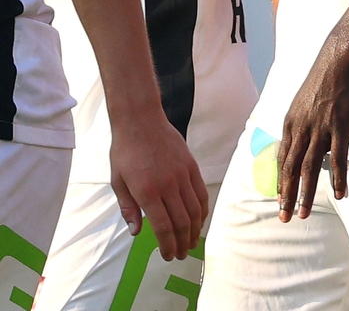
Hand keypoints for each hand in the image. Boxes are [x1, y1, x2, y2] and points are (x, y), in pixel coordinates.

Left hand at [110, 113, 208, 259]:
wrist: (140, 120)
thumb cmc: (125, 150)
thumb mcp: (117, 181)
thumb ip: (128, 208)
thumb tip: (136, 232)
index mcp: (147, 191)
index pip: (163, 227)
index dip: (168, 245)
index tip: (168, 256)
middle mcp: (168, 185)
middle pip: (182, 222)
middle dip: (183, 243)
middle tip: (181, 255)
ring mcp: (182, 174)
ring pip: (195, 210)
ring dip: (195, 230)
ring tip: (192, 243)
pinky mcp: (191, 166)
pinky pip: (201, 193)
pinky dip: (203, 210)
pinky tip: (199, 220)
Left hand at [276, 38, 348, 221]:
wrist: (339, 60)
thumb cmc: (323, 79)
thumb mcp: (303, 101)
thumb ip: (302, 122)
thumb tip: (304, 140)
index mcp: (291, 123)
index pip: (282, 158)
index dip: (280, 181)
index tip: (279, 199)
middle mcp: (301, 129)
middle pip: (290, 168)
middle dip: (286, 195)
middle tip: (284, 217)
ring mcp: (320, 129)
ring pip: (309, 169)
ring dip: (305, 194)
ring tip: (303, 214)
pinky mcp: (340, 128)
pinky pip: (337, 160)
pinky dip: (337, 179)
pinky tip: (338, 195)